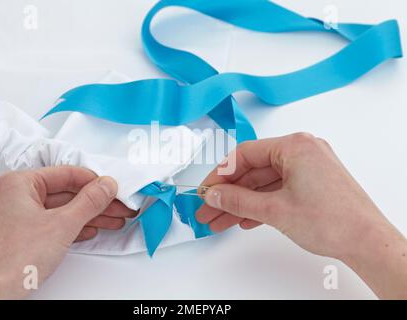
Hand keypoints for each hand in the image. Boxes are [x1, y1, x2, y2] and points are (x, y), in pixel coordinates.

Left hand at [0, 166, 135, 298]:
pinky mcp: (26, 234)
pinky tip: (92, 230)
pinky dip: (76, 227)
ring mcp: (22, 216)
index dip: (94, 182)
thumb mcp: (62, 224)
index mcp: (21, 184)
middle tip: (119, 207)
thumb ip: (89, 202)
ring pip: (64, 210)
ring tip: (114, 220)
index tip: (113, 189)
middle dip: (97, 202)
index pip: (67, 174)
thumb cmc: (14, 260)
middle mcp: (19, 196)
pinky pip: (57, 224)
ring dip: (91, 216)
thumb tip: (107, 185)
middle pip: (68, 193)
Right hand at [196, 133, 406, 298]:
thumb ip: (238, 200)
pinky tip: (245, 219)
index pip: (245, 154)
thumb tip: (215, 194)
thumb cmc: (333, 221)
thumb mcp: (274, 210)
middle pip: (253, 170)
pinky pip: (278, 190)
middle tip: (209, 208)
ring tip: (221, 219)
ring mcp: (308, 168)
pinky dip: (260, 204)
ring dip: (242, 202)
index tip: (207, 190)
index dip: (221, 174)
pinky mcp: (312, 184)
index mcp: (294, 146)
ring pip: (264, 183)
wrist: (367, 243)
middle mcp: (302, 152)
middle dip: (229, 193)